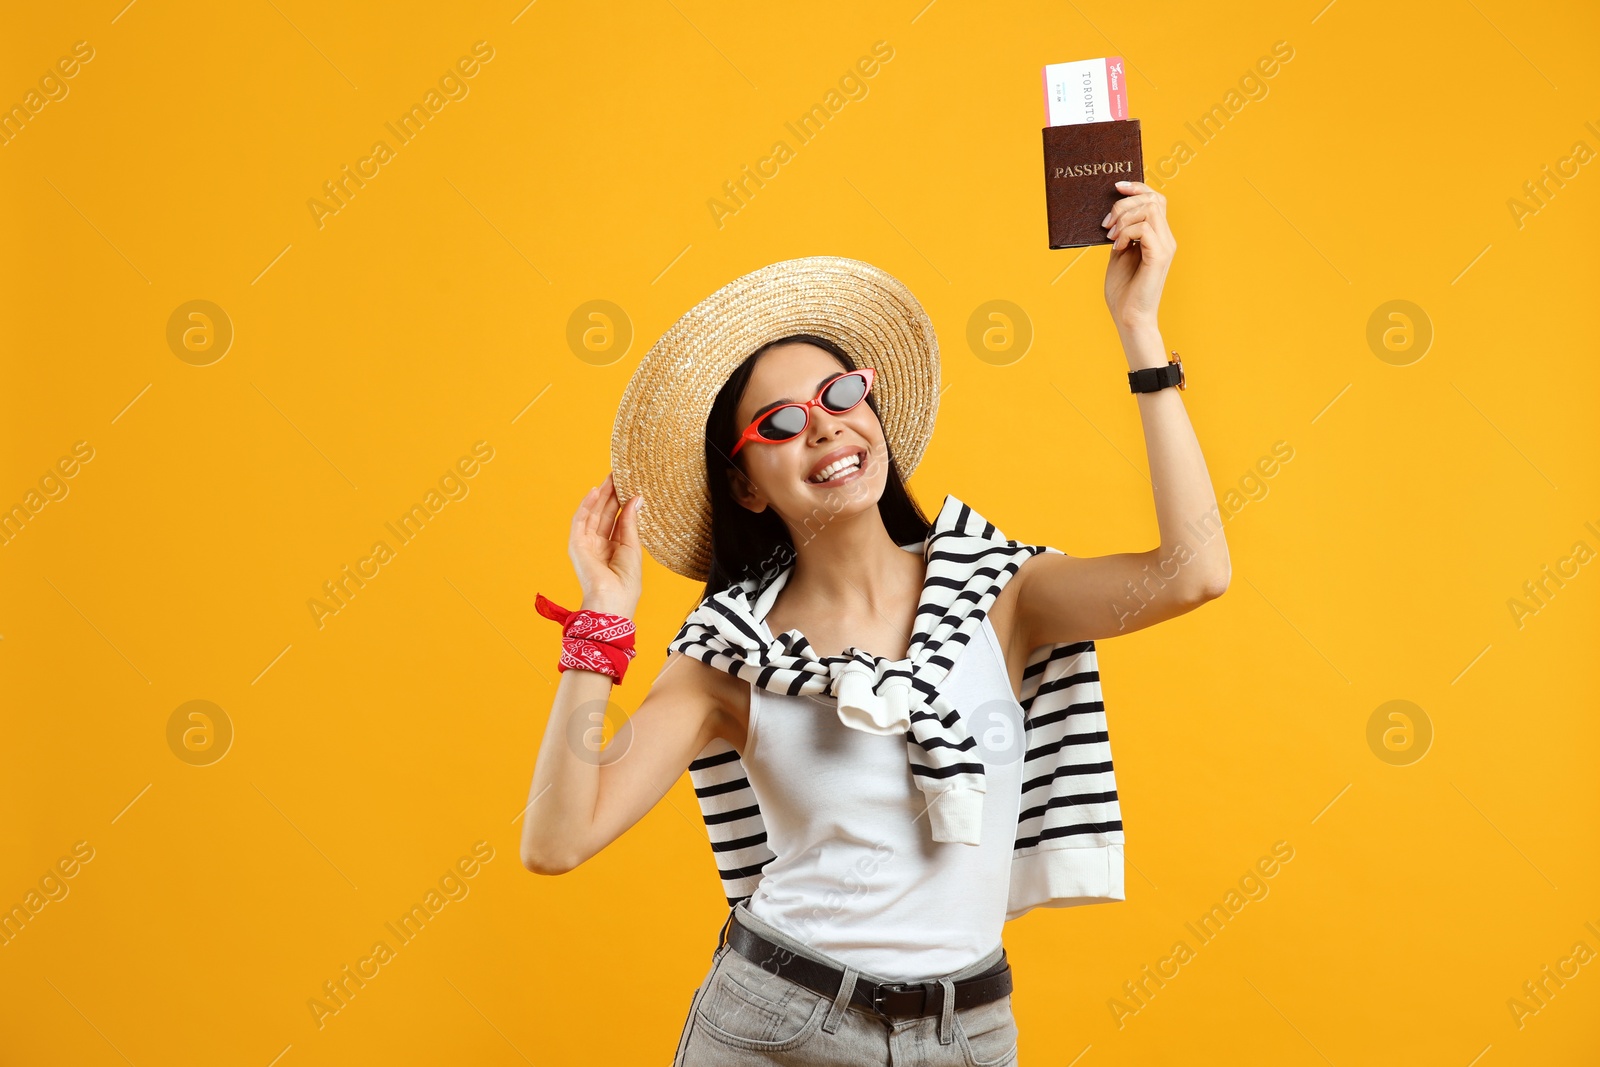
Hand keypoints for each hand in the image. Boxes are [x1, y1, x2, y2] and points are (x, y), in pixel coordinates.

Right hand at [569, 472, 642, 615]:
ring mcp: (586, 544)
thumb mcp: (632, 547)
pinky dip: (586, 506)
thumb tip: (636, 498)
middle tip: (620, 473)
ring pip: (592, 514)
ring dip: (600, 496)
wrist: (612, 603)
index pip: (616, 518)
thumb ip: (630, 522)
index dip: (622, 501)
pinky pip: (580, 521)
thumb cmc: (625, 583)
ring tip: (610, 477)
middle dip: (611, 494)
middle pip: (604, 513)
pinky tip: (595, 492)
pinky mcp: (576, 545)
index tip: (630, 483)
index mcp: (613, 547)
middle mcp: (598, 544)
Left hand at [1102, 181, 1175, 335]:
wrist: (1128, 317)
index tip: (1116, 186)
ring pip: (1149, 209)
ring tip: (1111, 237)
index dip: (1138, 187)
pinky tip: (1117, 248)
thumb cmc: (1123, 290)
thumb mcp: (1119, 253)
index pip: (1156, 198)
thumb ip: (1121, 233)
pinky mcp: (1160, 256)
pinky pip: (1143, 229)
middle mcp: (1166, 238)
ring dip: (1124, 219)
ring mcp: (1165, 246)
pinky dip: (1126, 233)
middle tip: (1106, 224)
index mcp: (1158, 236)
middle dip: (1124, 204)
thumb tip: (1113, 212)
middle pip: (1153, 198)